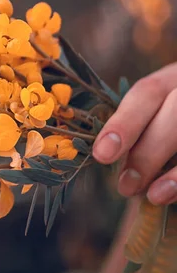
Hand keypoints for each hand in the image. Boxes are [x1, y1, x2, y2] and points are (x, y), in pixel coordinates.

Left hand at [92, 63, 176, 205]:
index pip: (148, 92)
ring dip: (174, 171)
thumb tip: (113, 159)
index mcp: (174, 77)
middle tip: (125, 185)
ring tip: (151, 195)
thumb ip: (141, 130)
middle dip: (148, 150)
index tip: (102, 153)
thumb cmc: (171, 125)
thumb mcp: (159, 116)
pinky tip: (170, 194)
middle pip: (175, 110)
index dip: (124, 122)